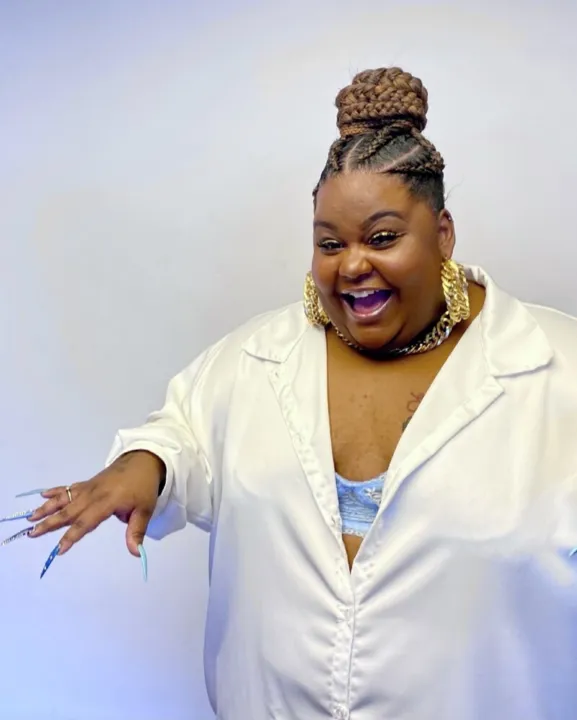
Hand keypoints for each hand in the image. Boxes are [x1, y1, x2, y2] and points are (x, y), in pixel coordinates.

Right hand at [28, 451, 163, 557]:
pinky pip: (70, 487)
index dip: (73, 535)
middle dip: (50, 523)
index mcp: (107, 502)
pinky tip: (43, 494)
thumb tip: (136, 553)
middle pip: (69, 511)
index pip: (86, 522)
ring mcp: (89, 487)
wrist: (144, 461)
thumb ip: (137, 531)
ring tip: (31, 517)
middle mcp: (94, 494)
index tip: (60, 549)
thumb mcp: (145, 509)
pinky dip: (56, 491)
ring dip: (47, 507)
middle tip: (32, 533)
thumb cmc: (144, 487)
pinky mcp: (89, 483)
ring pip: (65, 498)